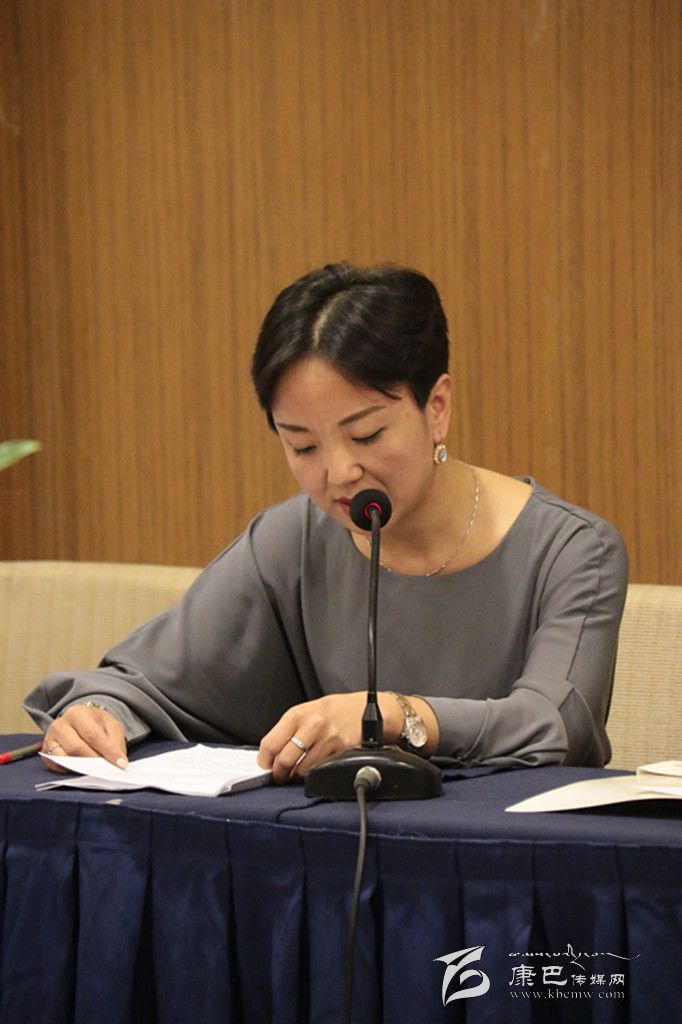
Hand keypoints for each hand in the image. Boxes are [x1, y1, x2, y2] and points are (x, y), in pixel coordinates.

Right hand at [42, 704, 127, 771]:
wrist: (78, 722)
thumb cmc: (95, 724)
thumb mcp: (110, 725)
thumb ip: (116, 741)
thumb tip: (118, 761)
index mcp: (77, 713)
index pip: (93, 735)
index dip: (108, 751)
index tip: (120, 764)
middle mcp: (59, 725)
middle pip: (77, 748)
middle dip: (95, 761)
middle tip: (108, 769)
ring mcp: (49, 740)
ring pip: (66, 759)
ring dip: (84, 768)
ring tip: (97, 771)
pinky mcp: (46, 754)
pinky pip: (59, 767)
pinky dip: (73, 771)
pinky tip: (83, 771)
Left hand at [257, 692, 404, 784]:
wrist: (367, 709)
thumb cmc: (335, 711)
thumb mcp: (309, 710)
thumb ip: (289, 729)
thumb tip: (271, 754)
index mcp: (298, 713)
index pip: (270, 743)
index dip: (265, 760)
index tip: (267, 765)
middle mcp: (312, 724)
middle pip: (284, 759)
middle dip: (279, 773)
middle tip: (280, 776)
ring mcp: (328, 737)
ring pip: (302, 769)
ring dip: (298, 776)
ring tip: (299, 772)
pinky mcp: (342, 750)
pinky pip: (321, 770)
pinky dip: (316, 773)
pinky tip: (317, 768)